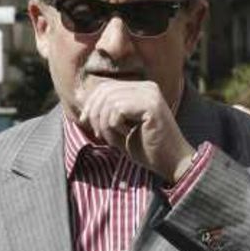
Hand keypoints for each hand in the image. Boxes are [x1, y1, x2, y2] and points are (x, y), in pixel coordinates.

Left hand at [78, 80, 194, 182]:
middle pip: (105, 92)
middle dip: (95, 114)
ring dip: (105, 125)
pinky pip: (117, 111)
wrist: (171, 163)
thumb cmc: (145, 148)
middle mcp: (147, 87)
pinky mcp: (151, 106)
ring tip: (114, 139)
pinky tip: (125, 137)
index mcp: (141, 88)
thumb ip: (102, 110)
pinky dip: (114, 127)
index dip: (91, 104)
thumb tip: (78, 94)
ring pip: (109, 102)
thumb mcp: (117, 126)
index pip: (106, 87)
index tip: (86, 122)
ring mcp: (151, 94)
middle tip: (98, 134)